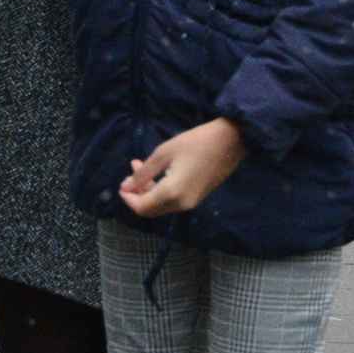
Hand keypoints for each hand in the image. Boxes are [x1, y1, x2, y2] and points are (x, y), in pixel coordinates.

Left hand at [118, 118, 246, 216]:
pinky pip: (173, 201)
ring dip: (149, 191)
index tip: (122, 183)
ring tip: (142, 167)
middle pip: (151, 210)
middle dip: (137, 194)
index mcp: (171, 193)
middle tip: (132, 172)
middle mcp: (181, 204)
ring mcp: (192, 203)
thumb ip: (143, 173)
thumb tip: (127, 186)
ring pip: (162, 206)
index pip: (142, 207)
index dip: (128, 199)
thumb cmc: (196, 142)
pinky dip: (161, 190)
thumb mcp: (164, 153)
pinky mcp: (198, 197)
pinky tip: (160, 172)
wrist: (231, 141)